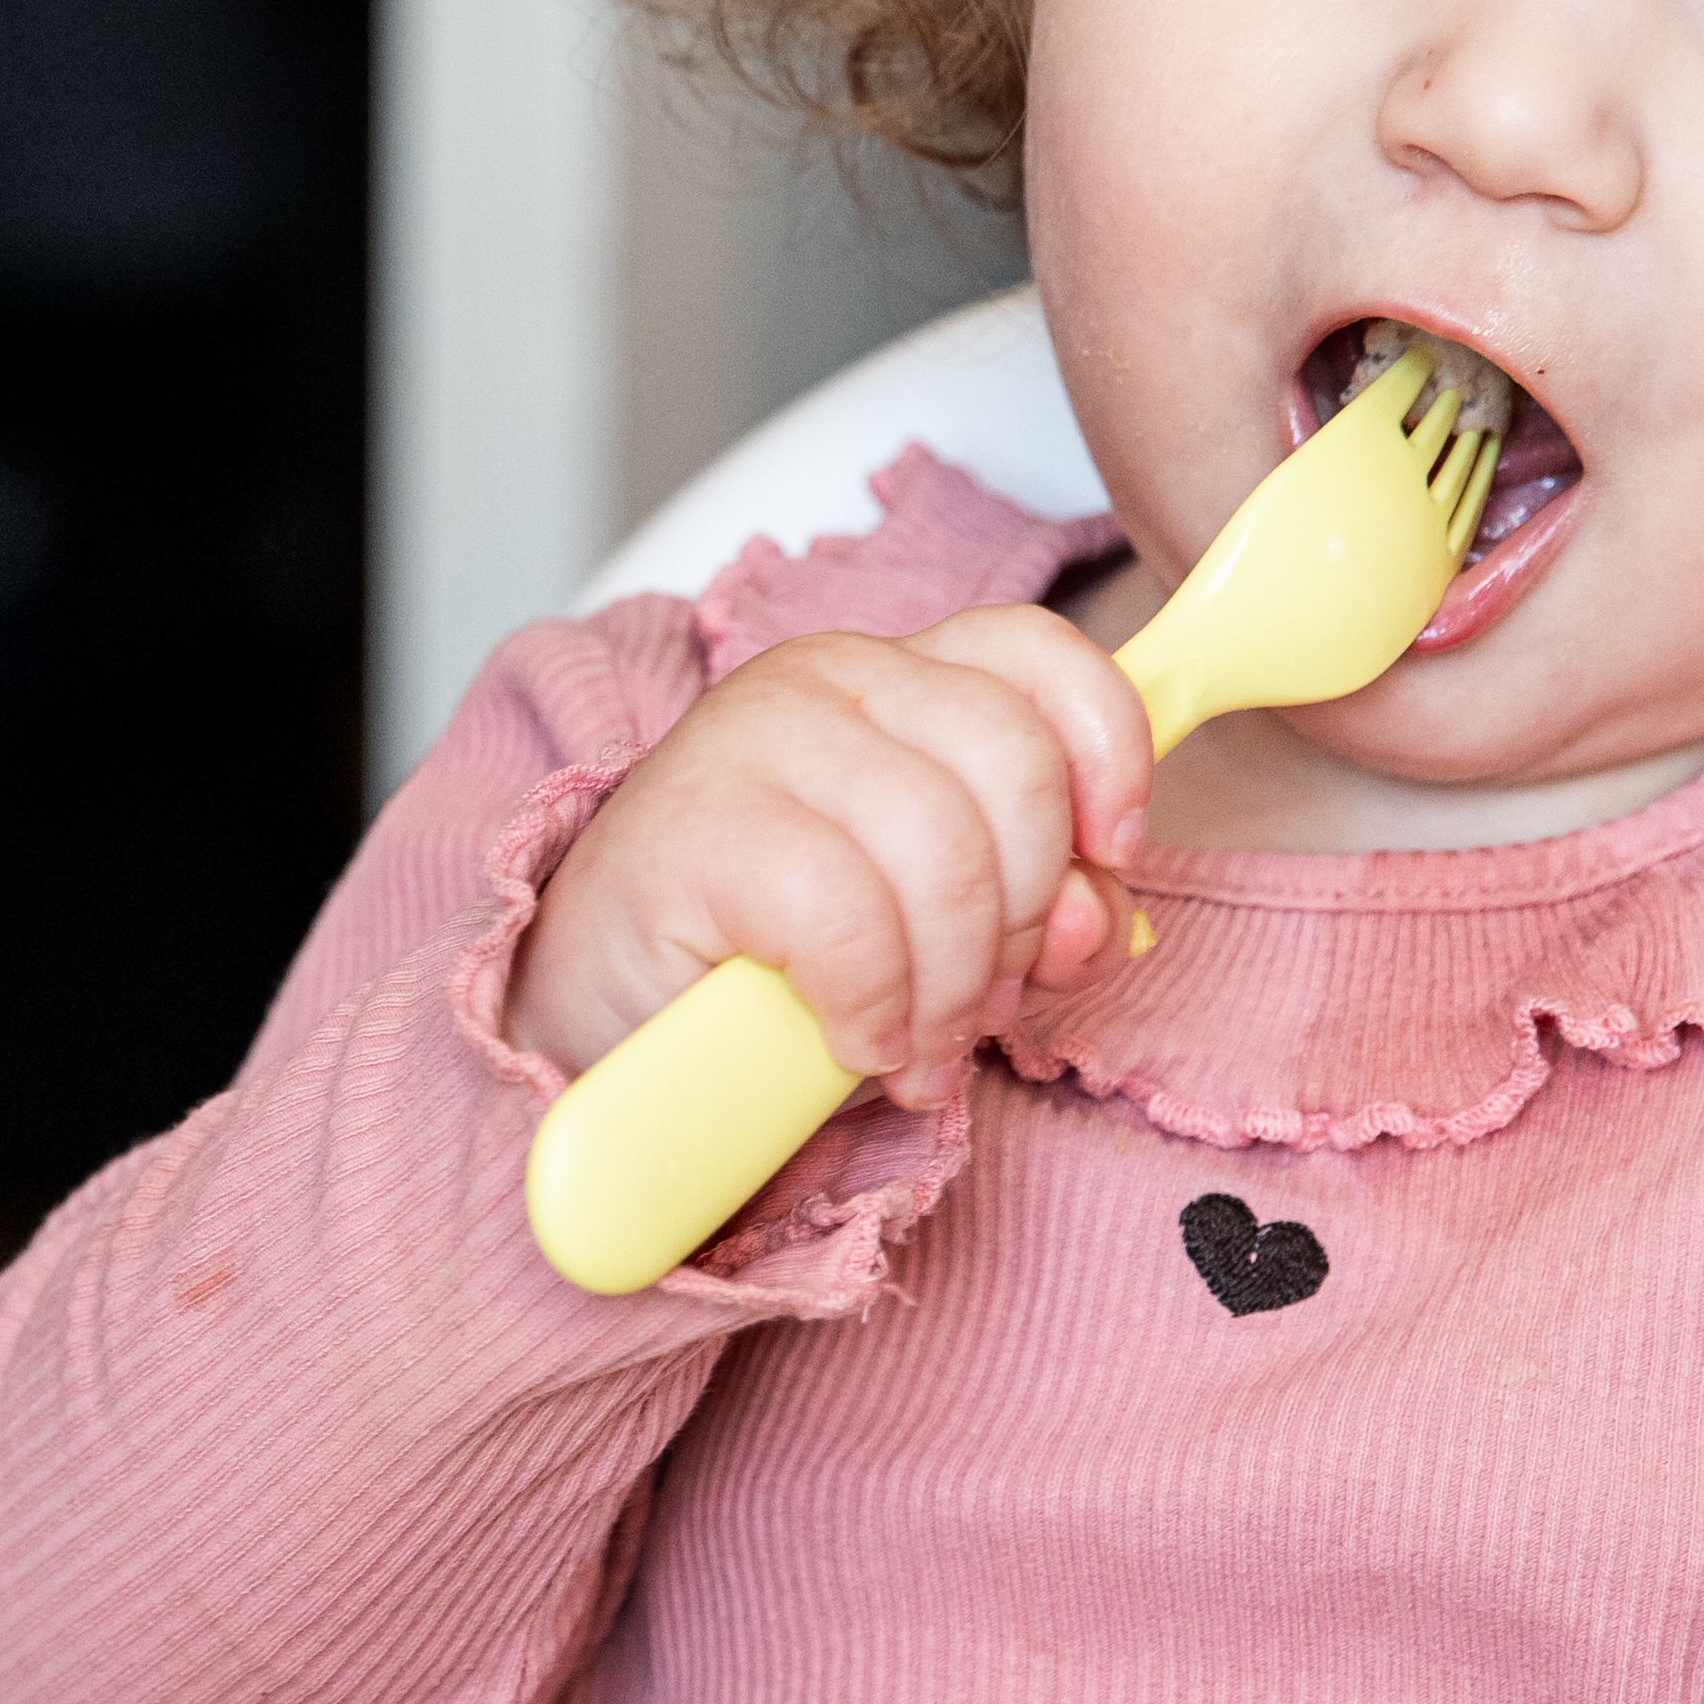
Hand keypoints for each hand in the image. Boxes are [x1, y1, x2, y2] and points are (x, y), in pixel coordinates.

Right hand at [507, 607, 1158, 1104]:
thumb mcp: (935, 918)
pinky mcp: (695, 826)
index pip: (1038, 657)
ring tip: (912, 1047)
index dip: (1106, 756)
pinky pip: (848, 918)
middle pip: (1015, 768)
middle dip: (1022, 917)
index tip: (1106, 858)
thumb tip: (1093, 915)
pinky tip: (848, 1040)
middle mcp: (828, 680)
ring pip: (945, 850)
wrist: (597, 1017)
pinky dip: (872, 1003)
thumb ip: (1034, 901)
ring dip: (950, 986)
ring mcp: (753, 739)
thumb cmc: (768, 962)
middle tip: (974, 1006)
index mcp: (896, 679)